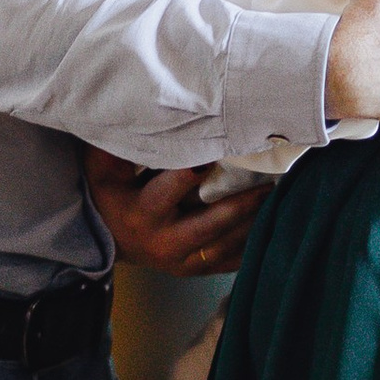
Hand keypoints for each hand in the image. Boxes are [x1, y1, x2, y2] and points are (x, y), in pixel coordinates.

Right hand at [84, 147, 264, 279]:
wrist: (108, 240)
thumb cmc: (110, 194)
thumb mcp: (104, 169)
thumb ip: (119, 144)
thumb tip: (142, 109)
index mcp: (142, 212)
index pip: (174, 187)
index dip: (197, 168)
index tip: (222, 151)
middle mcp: (162, 240)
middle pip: (210, 223)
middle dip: (241, 204)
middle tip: (269, 184)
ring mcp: (180, 261)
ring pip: (224, 245)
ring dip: (253, 224)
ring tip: (275, 200)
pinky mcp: (193, 270)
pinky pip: (228, 263)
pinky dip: (250, 247)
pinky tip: (270, 228)